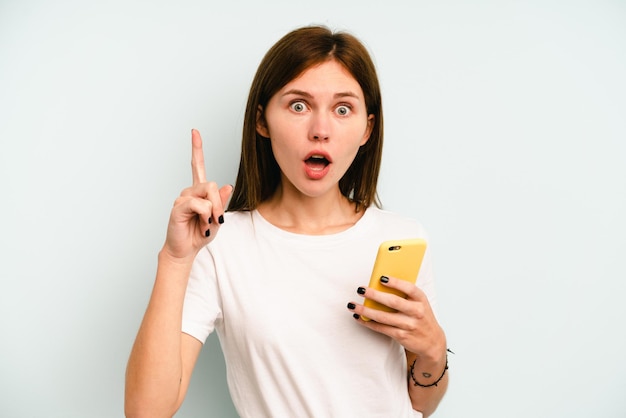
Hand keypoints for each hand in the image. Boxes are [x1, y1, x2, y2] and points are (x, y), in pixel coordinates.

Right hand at [162, 129, 231, 261]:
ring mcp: (182, 198)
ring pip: (207, 194)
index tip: (194, 132)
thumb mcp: (217, 218)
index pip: (197, 166)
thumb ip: (221, 203)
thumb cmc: (200, 234)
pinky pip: (199, 205)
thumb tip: (227, 186)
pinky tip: (201, 224)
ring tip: (206, 224)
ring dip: (212, 211)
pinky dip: (204, 216)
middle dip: (219, 203)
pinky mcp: (178, 207)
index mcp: (199, 192)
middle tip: (217, 219)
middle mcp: (190, 191)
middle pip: (211, 184)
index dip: (196, 149)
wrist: (186, 249)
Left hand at [348, 276, 445, 359]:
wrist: (432, 342)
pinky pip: (381, 328)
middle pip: (392, 301)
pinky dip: (368, 322)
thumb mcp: (419, 303)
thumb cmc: (421, 317)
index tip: (381, 277)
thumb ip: (404, 294)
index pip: (409, 288)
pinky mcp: (401, 336)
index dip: (395, 282)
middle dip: (374, 295)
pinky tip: (360, 317)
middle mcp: (416, 312)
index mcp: (421, 299)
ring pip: (383, 316)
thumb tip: (379, 284)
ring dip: (365, 310)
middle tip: (361, 289)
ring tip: (353, 305)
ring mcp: (409, 325)